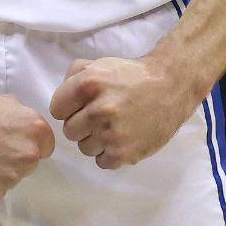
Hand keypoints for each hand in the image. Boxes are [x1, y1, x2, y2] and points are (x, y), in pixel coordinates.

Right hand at [0, 88, 55, 203]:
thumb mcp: (5, 102)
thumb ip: (24, 120)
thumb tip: (30, 133)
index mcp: (34, 129)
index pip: (46, 146)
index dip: (29, 141)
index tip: (13, 139)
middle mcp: (26, 155)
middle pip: (30, 163)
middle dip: (15, 156)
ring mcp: (10, 177)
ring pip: (12, 177)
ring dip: (0, 170)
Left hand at [49, 55, 189, 168]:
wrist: (169, 87)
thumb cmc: (131, 75)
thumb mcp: (99, 63)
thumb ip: (73, 76)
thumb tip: (61, 101)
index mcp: (89, 84)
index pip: (56, 109)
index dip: (68, 107)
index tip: (81, 104)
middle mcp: (98, 110)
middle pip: (69, 130)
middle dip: (81, 123)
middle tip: (99, 115)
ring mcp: (111, 134)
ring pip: (83, 148)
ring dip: (94, 140)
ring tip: (112, 126)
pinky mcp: (124, 154)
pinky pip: (101, 162)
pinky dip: (109, 153)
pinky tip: (121, 138)